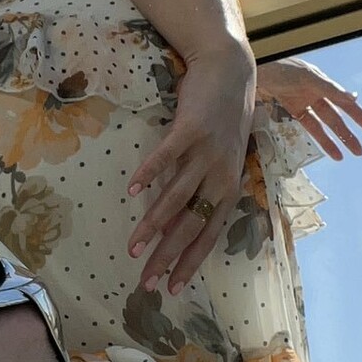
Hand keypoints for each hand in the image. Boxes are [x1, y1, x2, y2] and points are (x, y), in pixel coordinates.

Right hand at [127, 39, 256, 295]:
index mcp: (228, 188)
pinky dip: (149, 174)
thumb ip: (200, 189)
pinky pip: (167, 156)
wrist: (229, 73)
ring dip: (154, 224)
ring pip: (177, 197)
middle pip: (191, 224)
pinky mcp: (191, 129)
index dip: (190, 263)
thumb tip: (174, 222)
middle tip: (145, 280)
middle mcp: (220, 175)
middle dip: (167, 256)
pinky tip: (131, 191)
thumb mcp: (220, 160)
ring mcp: (206, 152)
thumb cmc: (221, 120)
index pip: (208, 235)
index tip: (171, 288)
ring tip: (133, 245)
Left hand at [256, 57, 361, 159]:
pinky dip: (317, 137)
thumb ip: (330, 88)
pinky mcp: (291, 110)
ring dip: (334, 140)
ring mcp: (303, 102)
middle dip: (347, 134)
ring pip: (323, 125)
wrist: (257, 68)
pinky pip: (308, 126)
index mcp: (322, 83)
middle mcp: (315, 93)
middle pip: (335, 118)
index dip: (356, 114)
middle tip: (359, 151)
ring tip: (345, 156)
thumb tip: (353, 97)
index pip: (343, 102)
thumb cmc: (282, 67)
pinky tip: (326, 149)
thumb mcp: (308, 77)